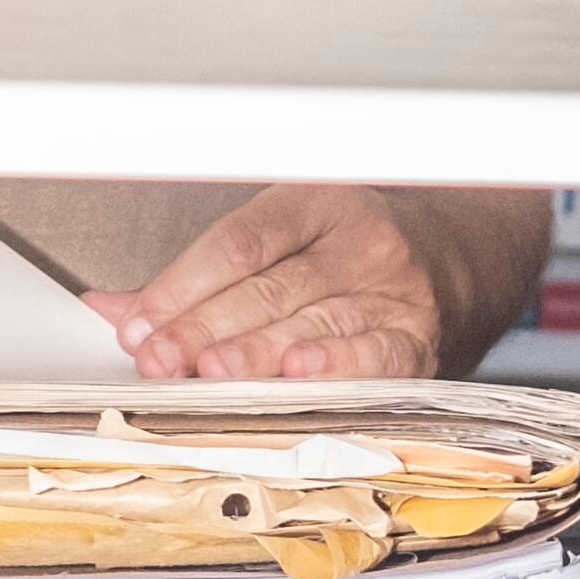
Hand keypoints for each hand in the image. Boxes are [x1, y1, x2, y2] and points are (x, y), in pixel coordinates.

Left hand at [85, 184, 447, 381]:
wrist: (463, 258)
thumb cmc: (355, 251)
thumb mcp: (287, 240)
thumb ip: (200, 277)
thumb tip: (116, 309)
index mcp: (315, 203)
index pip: (237, 243)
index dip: (182, 285)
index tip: (139, 322)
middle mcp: (356, 241)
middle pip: (267, 287)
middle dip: (204, 327)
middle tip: (158, 357)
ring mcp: (392, 289)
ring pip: (312, 321)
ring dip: (255, 352)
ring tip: (210, 372)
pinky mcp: (420, 336)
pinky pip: (375, 353)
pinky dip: (336, 366)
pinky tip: (300, 375)